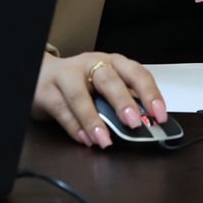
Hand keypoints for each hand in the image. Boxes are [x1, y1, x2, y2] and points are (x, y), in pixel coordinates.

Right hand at [31, 51, 166, 148]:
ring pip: (79, 95)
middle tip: (133, 123)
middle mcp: (89, 64)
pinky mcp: (47, 90)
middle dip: (122, 102)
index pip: (135, 72)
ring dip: (93, 120)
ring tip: (105, 140)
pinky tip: (85, 139)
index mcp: (111, 62)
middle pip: (108, 79)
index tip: (159, 115)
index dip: (150, 93)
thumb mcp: (104, 86)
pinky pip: (61, 109)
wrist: (42, 73)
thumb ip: (122, 102)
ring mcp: (66, 75)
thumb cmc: (81, 82)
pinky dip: (74, 127)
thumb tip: (146, 126)